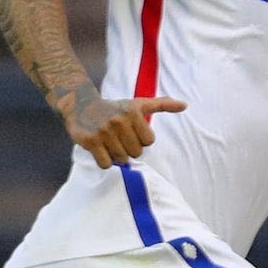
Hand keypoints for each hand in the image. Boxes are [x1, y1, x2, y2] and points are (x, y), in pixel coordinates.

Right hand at [62, 90, 185, 168]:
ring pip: (122, 159)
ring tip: (109, 142)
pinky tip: (101, 149)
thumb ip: (163, 104)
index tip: (130, 131)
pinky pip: (106, 164)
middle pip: (136, 153)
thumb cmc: (116, 108)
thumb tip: (185, 105)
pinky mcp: (90, 141)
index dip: (140, 140)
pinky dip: (105, 161)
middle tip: (118, 138)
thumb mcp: (139, 103)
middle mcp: (119, 120)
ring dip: (116, 155)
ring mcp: (104, 131)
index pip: (149, 142)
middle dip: (128, 148)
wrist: (82, 105)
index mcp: (134, 111)